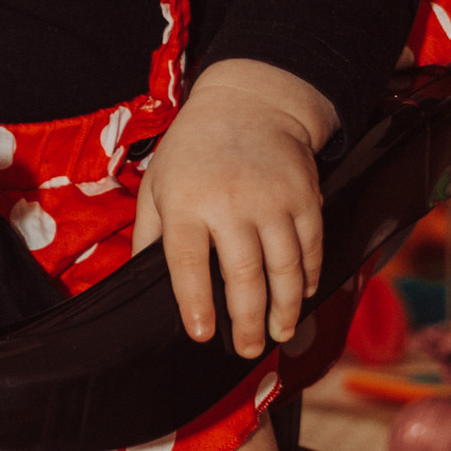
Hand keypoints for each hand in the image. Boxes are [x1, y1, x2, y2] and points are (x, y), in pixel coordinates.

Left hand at [132, 60, 334, 357]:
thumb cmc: (194, 148)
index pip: (188, 263)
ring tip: (279, 333)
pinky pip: (311, 246)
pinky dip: (310, 276)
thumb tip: (139, 281)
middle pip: (243, 274)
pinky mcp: (305, 196)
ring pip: (285, 267)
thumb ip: (149, 233)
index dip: (195, 304)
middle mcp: (230, 201)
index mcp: (186, 200)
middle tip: (249, 349)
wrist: (250, 101)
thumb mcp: (157, 181)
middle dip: (247, 320)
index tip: (201, 334)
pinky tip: (304, 295)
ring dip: (285, 307)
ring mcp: (272, 198)